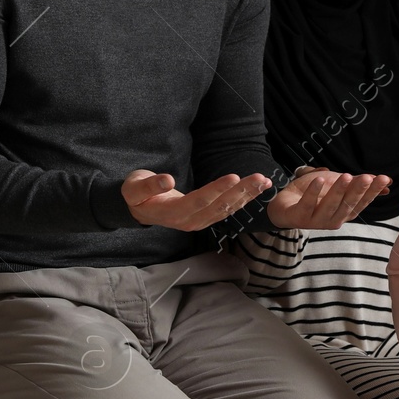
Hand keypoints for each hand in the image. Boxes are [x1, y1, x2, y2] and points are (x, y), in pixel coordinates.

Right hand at [122, 169, 271, 230]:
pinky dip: (244, 199)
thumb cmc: (136, 195)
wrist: (139, 210)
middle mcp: (190, 221)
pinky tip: (258, 189)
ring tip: (264, 182)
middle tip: (260, 178)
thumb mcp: (134, 189)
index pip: (199, 200)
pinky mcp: (206, 218)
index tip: (233, 177)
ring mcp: (200, 221)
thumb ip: (149, 186)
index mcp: (173, 213)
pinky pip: (228, 209)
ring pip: (227, 209)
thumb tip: (167, 179)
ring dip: (247, 196)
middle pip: (219, 206)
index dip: (216, 190)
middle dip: (241, 191)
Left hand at [266, 169, 390, 229]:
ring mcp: (316, 221)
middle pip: (347, 204)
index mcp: (345, 213)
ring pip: (329, 205)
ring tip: (345, 176)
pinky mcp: (299, 217)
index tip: (383, 178)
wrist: (284, 204)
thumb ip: (360, 186)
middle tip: (367, 177)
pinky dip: (313, 192)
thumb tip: (387, 184)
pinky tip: (319, 179)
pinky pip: (307, 204)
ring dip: (338, 191)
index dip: (372, 191)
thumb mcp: (340, 187)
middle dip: (358, 190)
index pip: (362, 202)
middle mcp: (333, 219)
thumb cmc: (315, 195)